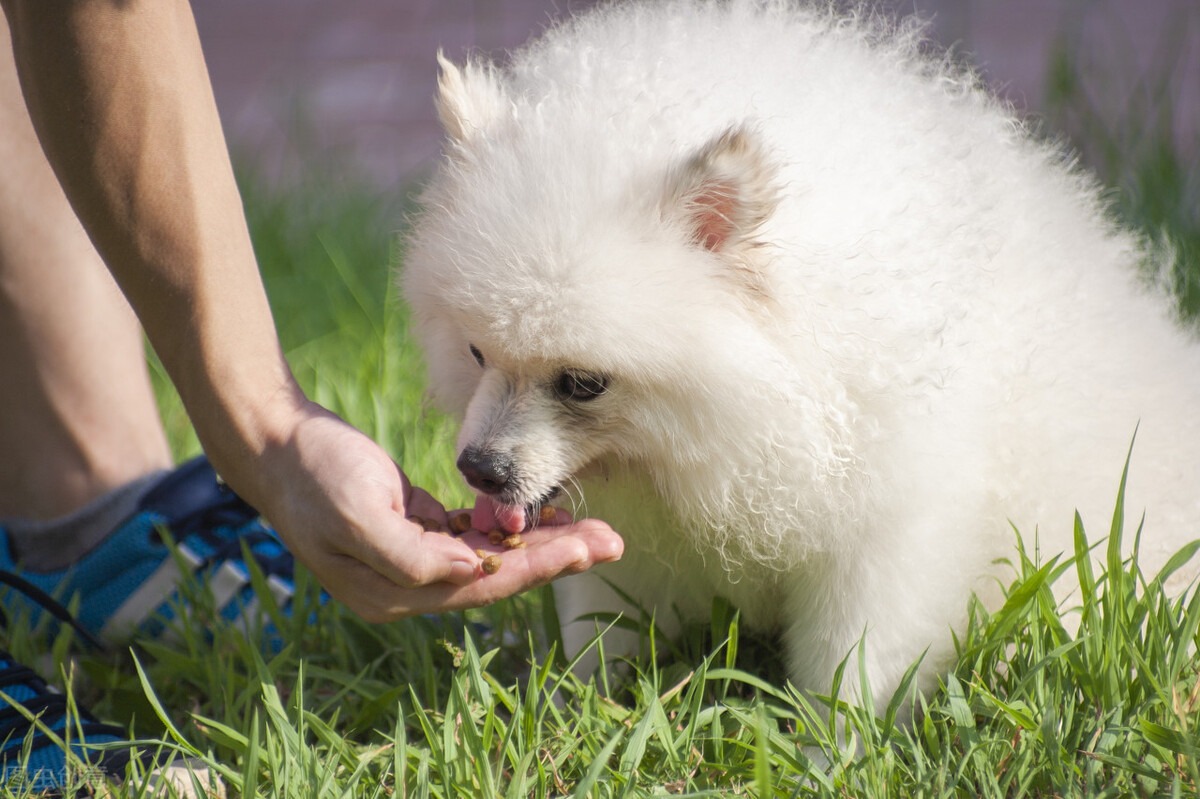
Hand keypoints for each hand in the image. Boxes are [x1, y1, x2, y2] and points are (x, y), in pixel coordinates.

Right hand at [222, 399, 623, 621]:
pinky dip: (508, 526)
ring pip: (491, 557)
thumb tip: (471, 573)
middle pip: (496, 576)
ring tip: (591, 529)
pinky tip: (543, 514)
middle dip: (555, 557)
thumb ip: (412, 554)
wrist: (275, 442)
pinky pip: (473, 537)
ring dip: (540, 542)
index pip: (482, 586)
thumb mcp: (357, 512)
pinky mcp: (415, 531)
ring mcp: (411, 560)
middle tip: (611, 540)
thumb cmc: (313, 472)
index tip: (588, 547)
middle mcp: (406, 586)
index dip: (538, 567)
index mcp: (392, 592)